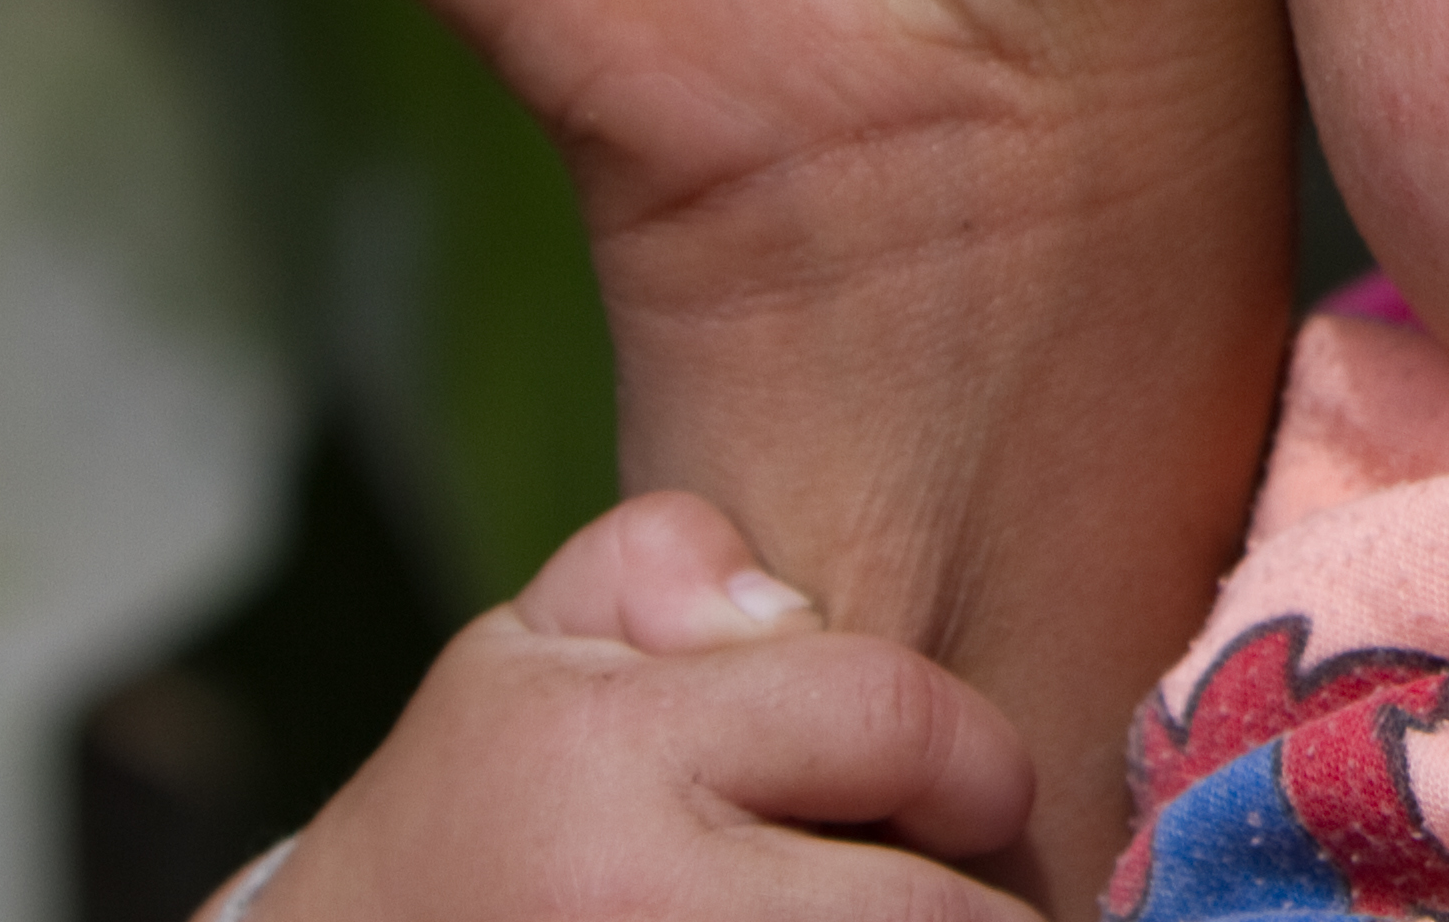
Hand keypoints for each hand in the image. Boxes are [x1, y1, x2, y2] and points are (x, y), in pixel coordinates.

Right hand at [246, 490, 1035, 921]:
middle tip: (944, 891)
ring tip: (889, 920)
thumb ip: (671, 563)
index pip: (898, 720)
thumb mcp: (528, 646)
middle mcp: (640, 901)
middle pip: (936, 910)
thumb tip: (791, 611)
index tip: (969, 789)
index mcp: (618, 752)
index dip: (975, 754)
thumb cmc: (473, 811)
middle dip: (975, 900)